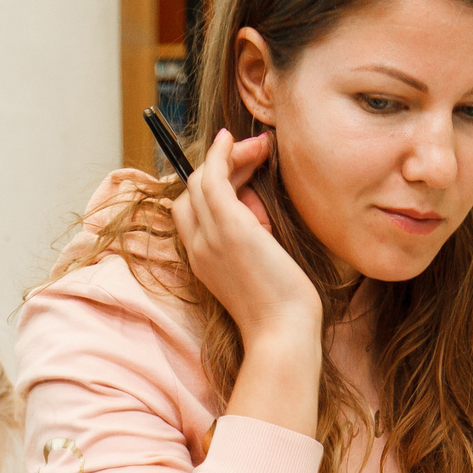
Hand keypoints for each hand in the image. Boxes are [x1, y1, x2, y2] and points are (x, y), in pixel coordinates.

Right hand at [173, 130, 322, 348]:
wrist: (282, 332)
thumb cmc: (282, 310)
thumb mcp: (261, 272)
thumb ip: (254, 244)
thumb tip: (261, 218)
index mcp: (203, 261)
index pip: (191, 211)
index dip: (213, 187)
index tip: (246, 176)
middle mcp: (197, 247)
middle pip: (191, 191)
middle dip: (220, 166)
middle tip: (255, 154)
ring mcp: (209, 236)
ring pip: (200, 180)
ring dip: (227, 156)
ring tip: (259, 147)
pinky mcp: (228, 227)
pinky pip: (212, 177)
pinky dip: (221, 154)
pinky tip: (235, 140)